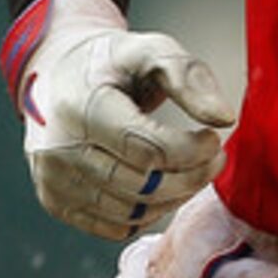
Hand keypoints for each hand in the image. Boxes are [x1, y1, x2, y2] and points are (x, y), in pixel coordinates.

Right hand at [5, 0, 237, 240]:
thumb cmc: (111, 63)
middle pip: (143, 186)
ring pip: (131, 212)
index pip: (148, 150)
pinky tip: (162, 185)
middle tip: (215, 159)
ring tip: (192, 171)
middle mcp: (59, 149)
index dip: (192, 151)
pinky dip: (148, 213)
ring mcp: (53, 180)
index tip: (215, 138)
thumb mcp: (150, 51)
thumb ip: (188, 77)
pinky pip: (115, 227)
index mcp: (80, 107)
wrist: (59, 75)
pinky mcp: (56, 202)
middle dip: (191, 176)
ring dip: (174, 196)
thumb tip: (223, 118)